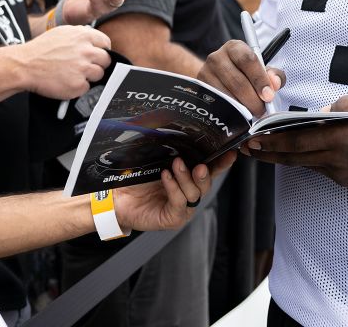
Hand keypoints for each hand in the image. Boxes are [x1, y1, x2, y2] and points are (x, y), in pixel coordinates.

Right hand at [17, 25, 111, 99]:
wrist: (24, 66)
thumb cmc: (39, 50)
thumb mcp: (61, 33)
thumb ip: (80, 35)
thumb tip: (93, 41)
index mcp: (83, 36)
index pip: (105, 43)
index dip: (102, 50)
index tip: (98, 55)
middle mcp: (86, 51)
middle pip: (106, 60)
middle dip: (98, 64)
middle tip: (85, 67)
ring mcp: (83, 68)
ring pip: (99, 74)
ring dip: (89, 76)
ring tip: (72, 74)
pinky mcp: (78, 85)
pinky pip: (87, 87)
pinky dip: (78, 87)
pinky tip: (66, 81)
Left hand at [113, 152, 235, 231]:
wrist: (117, 197)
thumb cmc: (137, 178)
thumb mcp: (156, 160)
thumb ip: (170, 150)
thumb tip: (178, 129)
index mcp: (189, 179)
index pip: (211, 170)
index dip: (221, 163)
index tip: (230, 153)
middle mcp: (189, 194)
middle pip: (206, 184)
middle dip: (205, 174)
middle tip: (200, 165)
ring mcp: (183, 208)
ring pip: (194, 194)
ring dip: (186, 178)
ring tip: (176, 165)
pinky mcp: (172, 219)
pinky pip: (179, 203)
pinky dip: (174, 188)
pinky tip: (166, 177)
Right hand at [197, 40, 284, 116]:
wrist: (218, 75)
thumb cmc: (243, 72)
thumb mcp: (260, 69)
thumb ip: (273, 75)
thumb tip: (275, 84)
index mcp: (235, 47)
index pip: (248, 60)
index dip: (260, 79)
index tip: (269, 95)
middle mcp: (217, 57)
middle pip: (238, 82)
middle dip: (253, 100)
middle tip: (262, 110)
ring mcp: (205, 72)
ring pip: (227, 95)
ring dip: (243, 108)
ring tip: (252, 112)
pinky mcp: (200, 88)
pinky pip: (218, 104)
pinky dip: (231, 111)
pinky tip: (239, 113)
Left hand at [241, 96, 347, 196]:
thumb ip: (347, 104)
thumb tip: (324, 109)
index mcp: (340, 137)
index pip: (296, 140)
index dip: (271, 141)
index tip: (253, 138)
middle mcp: (336, 158)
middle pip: (294, 156)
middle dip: (268, 153)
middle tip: (248, 149)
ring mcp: (342, 173)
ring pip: (306, 164)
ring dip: (284, 159)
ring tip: (266, 152)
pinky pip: (323, 169)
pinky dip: (308, 161)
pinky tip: (300, 155)